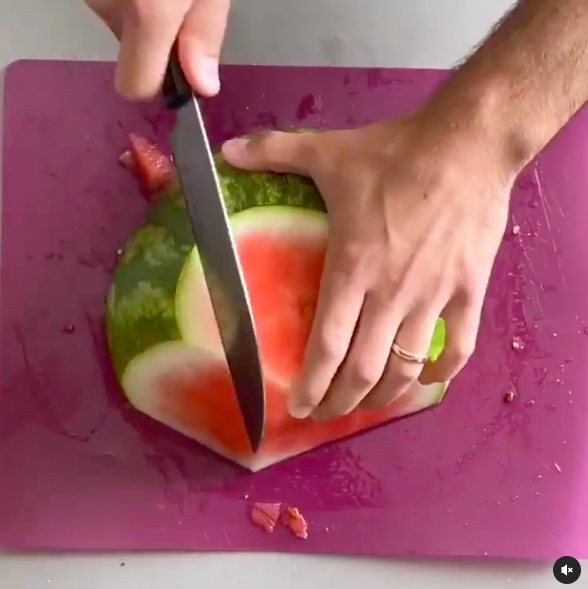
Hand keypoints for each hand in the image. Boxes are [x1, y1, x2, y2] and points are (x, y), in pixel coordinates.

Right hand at [86, 0, 229, 98]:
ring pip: (117, 19)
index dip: (157, 84)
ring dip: (138, 6)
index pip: (135, 87)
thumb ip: (205, 33)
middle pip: (128, 48)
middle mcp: (107, 4)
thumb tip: (203, 87)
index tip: (178, 63)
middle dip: (152, 32)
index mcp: (146, 11)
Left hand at [221, 113, 514, 420]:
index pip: (327, 346)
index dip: (311, 384)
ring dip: (384, 397)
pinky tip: (427, 378)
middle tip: (324, 414)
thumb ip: (273, 152)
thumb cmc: (394, 153)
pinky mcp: (469, 290)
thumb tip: (225, 150)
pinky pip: (459, 345)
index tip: (298, 407)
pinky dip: (441, 371)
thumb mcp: (327, 151)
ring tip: (365, 406)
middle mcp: (391, 293)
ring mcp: (434, 296)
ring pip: (407, 366)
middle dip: (340, 402)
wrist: (467, 142)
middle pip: (364, 370)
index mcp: (353, 268)